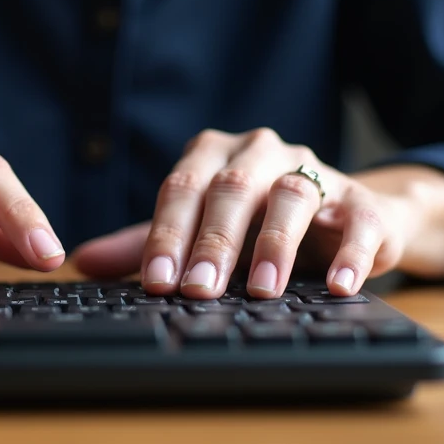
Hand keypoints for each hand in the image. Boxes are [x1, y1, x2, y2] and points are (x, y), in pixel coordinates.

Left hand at [72, 128, 425, 297]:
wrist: (345, 215)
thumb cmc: (256, 224)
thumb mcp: (199, 231)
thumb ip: (145, 245)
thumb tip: (82, 263)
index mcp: (215, 155)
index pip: (183, 188)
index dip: (168, 234)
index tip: (156, 280)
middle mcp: (262, 153)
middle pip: (232, 189)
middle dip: (213, 243)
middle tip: (197, 290)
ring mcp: (315, 171)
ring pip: (292, 195)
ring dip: (275, 243)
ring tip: (262, 288)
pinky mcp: (362, 201)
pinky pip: (358, 220)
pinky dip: (349, 252)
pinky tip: (338, 284)